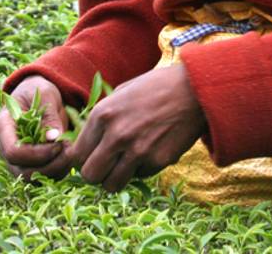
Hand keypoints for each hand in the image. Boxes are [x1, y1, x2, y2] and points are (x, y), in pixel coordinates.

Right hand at [0, 75, 73, 179]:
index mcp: (3, 126)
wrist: (37, 95)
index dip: (36, 154)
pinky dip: (57, 171)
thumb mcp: (46, 94)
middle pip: (22, 170)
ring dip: (54, 171)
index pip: (13, 152)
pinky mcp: (28, 163)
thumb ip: (49, 115)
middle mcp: (5, 146)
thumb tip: (54, 139)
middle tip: (70, 153)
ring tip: (72, 154)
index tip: (58, 145)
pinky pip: (41, 176)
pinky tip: (70, 157)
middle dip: (49, 166)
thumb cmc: (39, 90)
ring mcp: (15, 158)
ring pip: (31, 178)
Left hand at [68, 64, 205, 191]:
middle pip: (90, 175)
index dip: (83, 159)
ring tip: (126, 163)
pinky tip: (151, 150)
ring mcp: (137, 150)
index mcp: (104, 114)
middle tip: (107, 164)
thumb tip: (88, 143)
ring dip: (116, 177)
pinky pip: (138, 177)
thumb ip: (104, 117)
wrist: (194, 89)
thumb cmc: (158, 86)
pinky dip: (141, 170)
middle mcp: (116, 134)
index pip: (77, 154)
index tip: (92, 157)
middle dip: (97, 172)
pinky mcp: (157, 161)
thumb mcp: (124, 92)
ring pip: (111, 185)